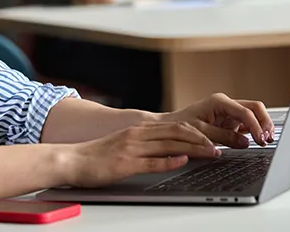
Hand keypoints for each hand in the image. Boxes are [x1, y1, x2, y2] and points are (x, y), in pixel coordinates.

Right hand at [65, 121, 220, 187]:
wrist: (71, 160)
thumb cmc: (95, 156)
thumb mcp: (123, 145)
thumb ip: (143, 146)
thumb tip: (166, 151)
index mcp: (137, 130)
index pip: (173, 127)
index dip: (195, 132)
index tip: (211, 139)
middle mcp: (137, 135)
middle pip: (176, 132)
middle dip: (201, 139)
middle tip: (219, 146)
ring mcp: (131, 148)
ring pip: (169, 144)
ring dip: (193, 149)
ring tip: (211, 153)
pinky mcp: (125, 163)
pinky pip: (152, 161)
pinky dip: (170, 161)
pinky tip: (182, 161)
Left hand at [163, 93, 274, 148]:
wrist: (170, 128)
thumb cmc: (181, 127)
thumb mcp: (201, 132)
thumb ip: (224, 137)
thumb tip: (245, 142)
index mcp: (219, 102)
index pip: (245, 111)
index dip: (255, 126)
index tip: (260, 139)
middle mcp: (226, 104)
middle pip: (255, 108)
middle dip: (265, 122)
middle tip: (268, 139)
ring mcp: (229, 113)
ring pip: (254, 115)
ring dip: (262, 126)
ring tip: (266, 140)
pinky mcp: (230, 122)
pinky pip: (248, 123)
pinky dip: (255, 131)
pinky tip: (258, 140)